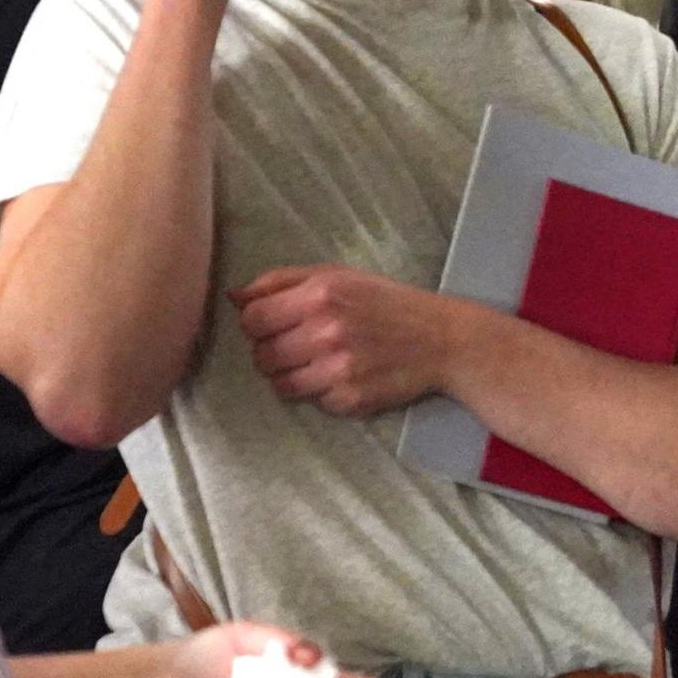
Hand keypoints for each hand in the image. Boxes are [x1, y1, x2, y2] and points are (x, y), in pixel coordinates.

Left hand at [231, 264, 459, 417]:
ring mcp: (339, 369)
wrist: (443, 340)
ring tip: (317, 364)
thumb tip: (234, 297)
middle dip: (272, 353)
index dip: (256, 324)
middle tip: (298, 346)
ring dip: (291, 376)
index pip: (253, 319)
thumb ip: (282, 281)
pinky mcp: (350, 399)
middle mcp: (327, 332)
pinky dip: (321, 392)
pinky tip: (342, 376)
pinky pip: (313, 402)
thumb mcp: (338, 276)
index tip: (274, 325)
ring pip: (281, 385)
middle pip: (262, 355)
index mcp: (321, 295)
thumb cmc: (387, 303)